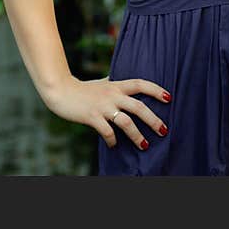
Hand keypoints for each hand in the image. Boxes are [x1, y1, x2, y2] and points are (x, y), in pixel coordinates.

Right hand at [43, 75, 170, 149]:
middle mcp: (112, 95)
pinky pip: (107, 132)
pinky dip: (113, 140)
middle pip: (139, 106)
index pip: (140, 84)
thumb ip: (113, 84)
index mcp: (115, 85)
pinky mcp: (92, 117)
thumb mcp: (101, 83)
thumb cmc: (81, 89)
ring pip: (126, 122)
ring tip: (144, 145)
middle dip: (153, 120)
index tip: (169, 98)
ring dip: (137, 135)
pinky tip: (114, 145)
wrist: (60, 90)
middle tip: (164, 130)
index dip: (156, 90)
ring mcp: (102, 107)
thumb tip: (126, 85)